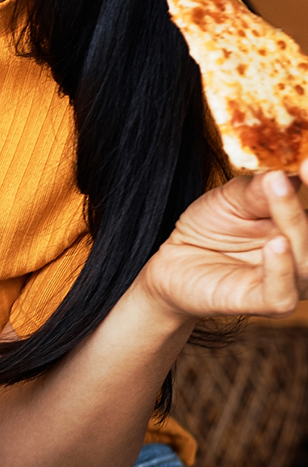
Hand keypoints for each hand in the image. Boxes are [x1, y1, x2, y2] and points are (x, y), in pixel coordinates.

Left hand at [139, 164, 307, 322]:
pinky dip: (281, 269)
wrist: (173, 261)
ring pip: (307, 261)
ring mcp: (287, 282)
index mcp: (301, 228)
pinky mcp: (263, 304)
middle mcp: (302, 256)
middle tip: (304, 167)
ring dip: (296, 223)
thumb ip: (259, 191)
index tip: (305, 162)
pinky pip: (282, 293)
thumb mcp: (231, 199)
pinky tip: (276, 244)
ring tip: (278, 189)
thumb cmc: (208, 228)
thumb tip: (284, 173)